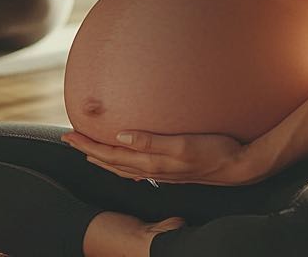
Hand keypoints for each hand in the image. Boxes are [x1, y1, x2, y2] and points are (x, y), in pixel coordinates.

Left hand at [61, 129, 260, 185]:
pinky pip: (137, 169)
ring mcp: (161, 172)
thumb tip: (120, 136)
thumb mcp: (181, 143)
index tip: (70, 135)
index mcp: (151, 162)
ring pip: (123, 167)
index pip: (111, 154)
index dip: (89, 144)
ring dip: (104, 159)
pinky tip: (126, 163)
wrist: (237, 166)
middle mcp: (152, 169)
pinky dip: (123, 165)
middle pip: (112, 162)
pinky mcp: (170, 170)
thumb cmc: (213, 150)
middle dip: (89, 150)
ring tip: (90, 151)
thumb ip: (150, 141)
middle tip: (70, 139)